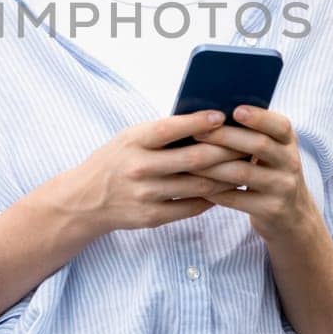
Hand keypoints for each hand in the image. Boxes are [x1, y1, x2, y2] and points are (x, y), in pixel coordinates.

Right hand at [62, 110, 250, 234]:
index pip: (170, 129)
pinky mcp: (152, 217)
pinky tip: (226, 188)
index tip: (222, 116)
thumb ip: (161, 132)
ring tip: (245, 166)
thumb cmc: (115, 161)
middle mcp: (139, 168)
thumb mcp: (129, 138)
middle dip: (226, 151)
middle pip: (193, 159)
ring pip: (199, 185)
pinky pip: (192, 207)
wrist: (84, 201)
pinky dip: (213, 197)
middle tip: (248, 144)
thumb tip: (207, 121)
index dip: (198, 122)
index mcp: (133, 142)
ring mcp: (146, 195)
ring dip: (227, 176)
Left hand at [187, 104, 322, 242]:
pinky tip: (196, 185)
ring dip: (213, 165)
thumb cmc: (268, 172)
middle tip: (197, 133)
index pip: (280, 125)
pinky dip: (214, 191)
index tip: (235, 110)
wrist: (291, 215)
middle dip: (225, 137)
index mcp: (288, 141)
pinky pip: (237, 199)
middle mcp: (290, 162)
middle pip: (259, 145)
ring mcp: (283, 188)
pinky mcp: (271, 210)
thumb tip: (209, 116)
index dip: (259, 117)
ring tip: (189, 160)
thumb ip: (251, 134)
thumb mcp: (271, 151)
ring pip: (244, 173)